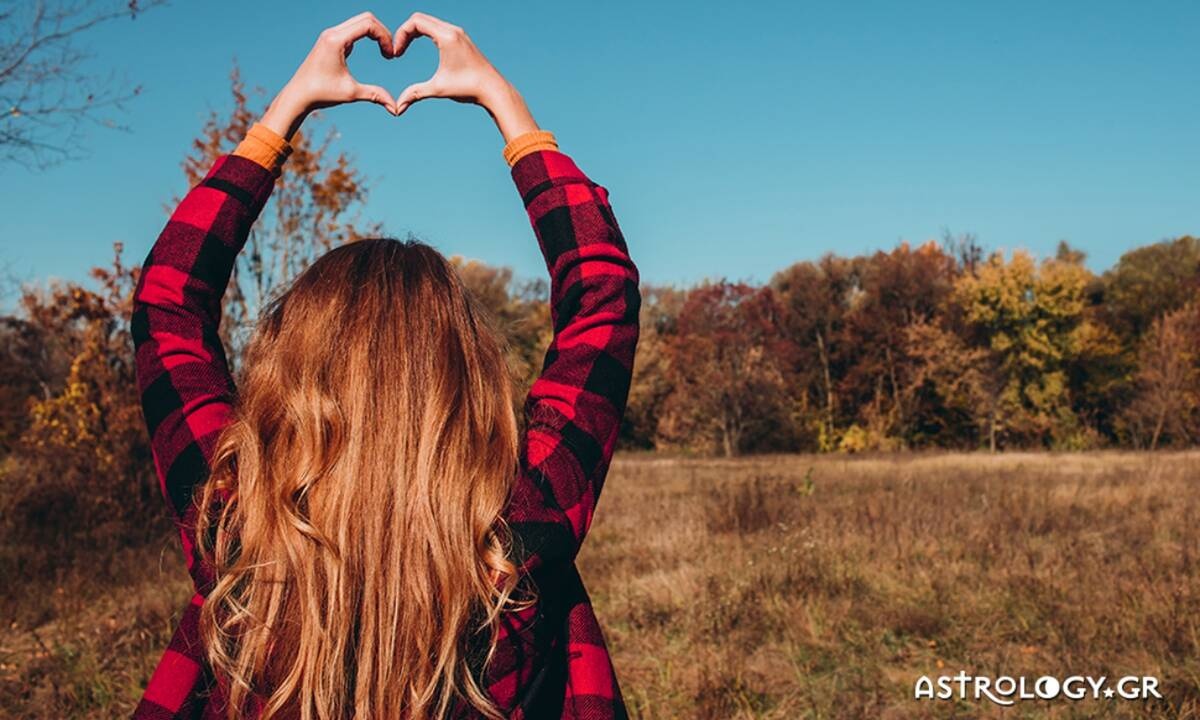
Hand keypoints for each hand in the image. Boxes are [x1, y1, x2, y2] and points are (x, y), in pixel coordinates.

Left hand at [261, 12, 398, 138]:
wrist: (298, 95)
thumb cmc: (321, 94)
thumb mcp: (351, 93)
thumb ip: (375, 95)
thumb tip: (396, 109)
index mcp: (336, 40)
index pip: (368, 25)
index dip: (385, 37)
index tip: (391, 56)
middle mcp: (332, 33)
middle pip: (366, 18)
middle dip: (383, 33)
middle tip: (391, 52)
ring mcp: (330, 35)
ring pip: (360, 22)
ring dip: (375, 33)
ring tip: (385, 52)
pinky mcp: (330, 40)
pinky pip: (353, 29)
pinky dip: (367, 35)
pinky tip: (373, 49)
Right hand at [391, 12, 538, 142]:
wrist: (494, 90)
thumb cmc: (468, 88)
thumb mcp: (438, 89)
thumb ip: (415, 94)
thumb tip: (397, 109)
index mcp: (447, 36)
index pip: (415, 22)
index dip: (400, 35)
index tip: (396, 54)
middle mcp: (453, 31)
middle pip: (420, 19)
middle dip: (405, 33)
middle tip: (397, 51)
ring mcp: (459, 34)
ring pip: (429, 22)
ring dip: (415, 32)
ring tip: (404, 49)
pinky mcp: (462, 40)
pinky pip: (438, 28)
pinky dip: (425, 33)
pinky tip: (421, 47)